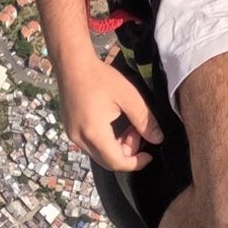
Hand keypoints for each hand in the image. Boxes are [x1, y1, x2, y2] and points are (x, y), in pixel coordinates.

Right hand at [56, 56, 164, 171]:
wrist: (72, 64)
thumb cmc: (101, 78)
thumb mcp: (128, 96)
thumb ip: (144, 120)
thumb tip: (157, 139)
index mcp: (94, 134)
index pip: (117, 162)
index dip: (136, 163)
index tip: (149, 155)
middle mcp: (80, 140)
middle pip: (107, 161)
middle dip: (127, 152)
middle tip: (137, 130)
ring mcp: (72, 135)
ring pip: (99, 153)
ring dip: (116, 146)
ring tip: (127, 124)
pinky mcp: (70, 129)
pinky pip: (90, 144)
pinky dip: (105, 141)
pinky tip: (113, 122)